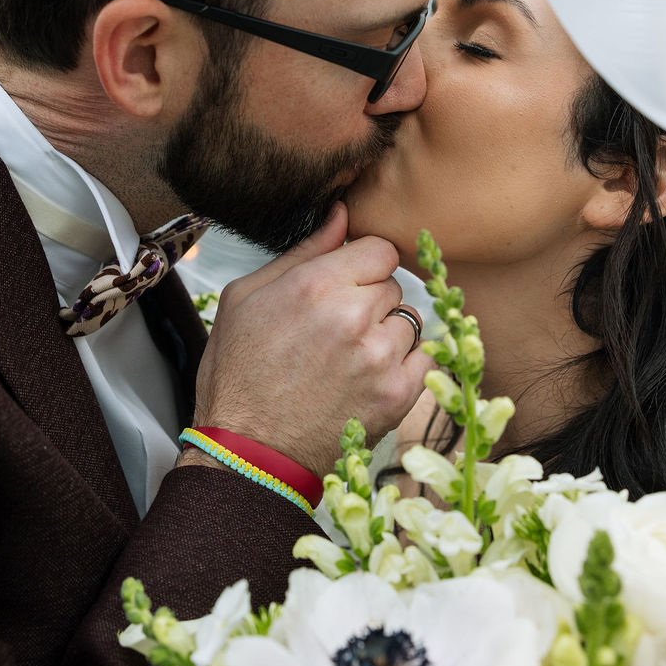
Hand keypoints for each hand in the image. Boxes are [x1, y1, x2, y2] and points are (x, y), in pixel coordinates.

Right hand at [186, 203, 429, 477]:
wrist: (248, 452)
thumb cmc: (239, 373)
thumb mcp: (247, 297)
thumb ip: (303, 251)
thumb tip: (342, 212)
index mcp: (315, 284)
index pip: (380, 249)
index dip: (363, 265)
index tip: (347, 285)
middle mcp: (353, 315)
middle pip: (393, 284)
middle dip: (371, 300)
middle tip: (336, 330)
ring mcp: (380, 356)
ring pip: (410, 320)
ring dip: (388, 333)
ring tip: (350, 358)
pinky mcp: (398, 394)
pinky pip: (425, 359)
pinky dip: (405, 365)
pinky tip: (369, 378)